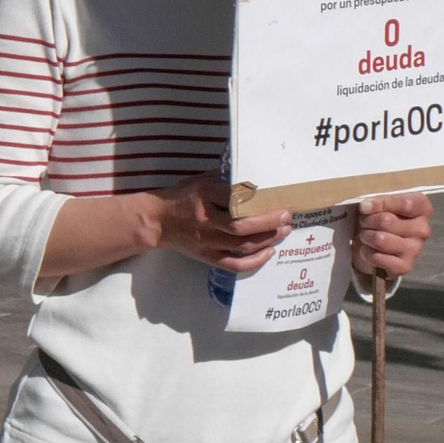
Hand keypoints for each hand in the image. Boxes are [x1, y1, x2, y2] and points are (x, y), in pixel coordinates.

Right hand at [151, 175, 290, 272]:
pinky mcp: (207, 257)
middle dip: (269, 223)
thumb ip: (224, 180)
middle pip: (242, 226)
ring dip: (267, 239)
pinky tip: (269, 253)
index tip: (278, 199)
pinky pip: (234, 264)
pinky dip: (254, 261)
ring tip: (283, 232)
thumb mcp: (200, 180)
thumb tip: (254, 179)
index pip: (236, 198)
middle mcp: (206, 220)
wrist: (157, 221)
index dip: (260, 201)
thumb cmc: (181, 197)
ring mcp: (207, 241)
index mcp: (204, 195)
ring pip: (242, 245)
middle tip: (286, 217)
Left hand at [352, 192, 432, 281]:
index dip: (381, 204)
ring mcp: (415, 249)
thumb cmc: (380, 219)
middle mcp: (422, 229)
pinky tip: (370, 250)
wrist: (377, 245)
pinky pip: (377, 257)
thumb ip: (377, 201)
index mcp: (422, 208)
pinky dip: (366, 253)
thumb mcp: (381, 204)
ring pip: (380, 239)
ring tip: (366, 236)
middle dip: (367, 221)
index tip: (365, 207)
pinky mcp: (405, 266)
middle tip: (364, 223)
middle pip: (387, 221)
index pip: (405, 204)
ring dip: (366, 237)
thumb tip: (366, 207)